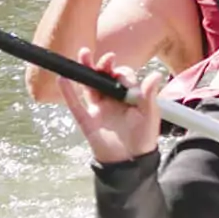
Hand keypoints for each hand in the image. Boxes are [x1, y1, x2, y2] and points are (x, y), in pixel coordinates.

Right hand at [61, 47, 162, 165]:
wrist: (129, 162)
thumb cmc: (142, 138)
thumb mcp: (149, 115)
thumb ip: (149, 95)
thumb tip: (155, 74)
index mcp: (128, 95)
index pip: (122, 77)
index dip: (121, 73)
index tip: (121, 76)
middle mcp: (112, 99)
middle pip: (104, 76)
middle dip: (103, 64)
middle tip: (105, 58)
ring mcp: (98, 108)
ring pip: (89, 86)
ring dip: (85, 70)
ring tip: (83, 54)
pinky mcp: (87, 120)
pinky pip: (75, 105)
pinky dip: (68, 92)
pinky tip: (63, 79)